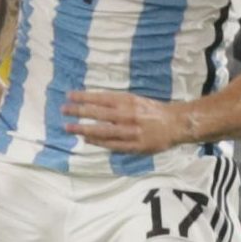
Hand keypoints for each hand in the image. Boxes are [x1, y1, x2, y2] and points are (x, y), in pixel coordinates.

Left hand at [63, 90, 180, 153]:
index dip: (84, 97)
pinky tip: (86, 139)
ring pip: (103, 130)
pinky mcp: (135, 146)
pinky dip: (99, 142)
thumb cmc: (152, 111)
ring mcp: (131, 132)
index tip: (69, 95)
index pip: (102, 98)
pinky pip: (113, 145)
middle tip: (63, 110)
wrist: (177, 124)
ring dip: (84, 129)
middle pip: (99, 113)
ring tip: (68, 127)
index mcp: (129, 101)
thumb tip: (91, 102)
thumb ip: (116, 102)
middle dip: (79, 111)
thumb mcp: (135, 100)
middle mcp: (128, 115)